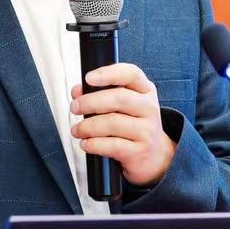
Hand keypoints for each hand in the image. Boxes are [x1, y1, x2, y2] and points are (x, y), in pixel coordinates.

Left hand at [69, 62, 175, 187]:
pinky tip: (86, 143)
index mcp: (145, 90)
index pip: (131, 74)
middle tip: (74, 107)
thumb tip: (77, 92)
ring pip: (113, 123)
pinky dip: (94, 144)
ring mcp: (147, 131)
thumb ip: (101, 94)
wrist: (155, 155)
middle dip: (90, 102)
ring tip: (77, 130)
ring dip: (88, 126)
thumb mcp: (124, 105)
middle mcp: (149, 108)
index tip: (88, 78)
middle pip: (119, 98)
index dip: (108, 73)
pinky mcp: (140, 151)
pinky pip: (113, 145)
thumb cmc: (133, 125)